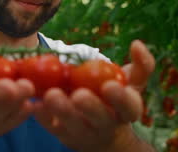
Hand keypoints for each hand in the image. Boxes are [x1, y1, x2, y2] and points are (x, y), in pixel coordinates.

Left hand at [34, 40, 154, 151]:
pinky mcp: (64, 134)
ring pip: (74, 126)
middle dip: (91, 107)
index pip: (129, 107)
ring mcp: (84, 132)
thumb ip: (142, 64)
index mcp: (126, 111)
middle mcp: (107, 124)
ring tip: (51, 95)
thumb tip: (137, 43)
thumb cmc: (116, 100)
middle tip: (79, 95)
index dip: (121, 98)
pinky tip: (35, 103)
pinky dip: (43, 116)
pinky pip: (52, 127)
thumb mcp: (133, 84)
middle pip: (101, 119)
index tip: (110, 86)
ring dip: (62, 111)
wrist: (102, 134)